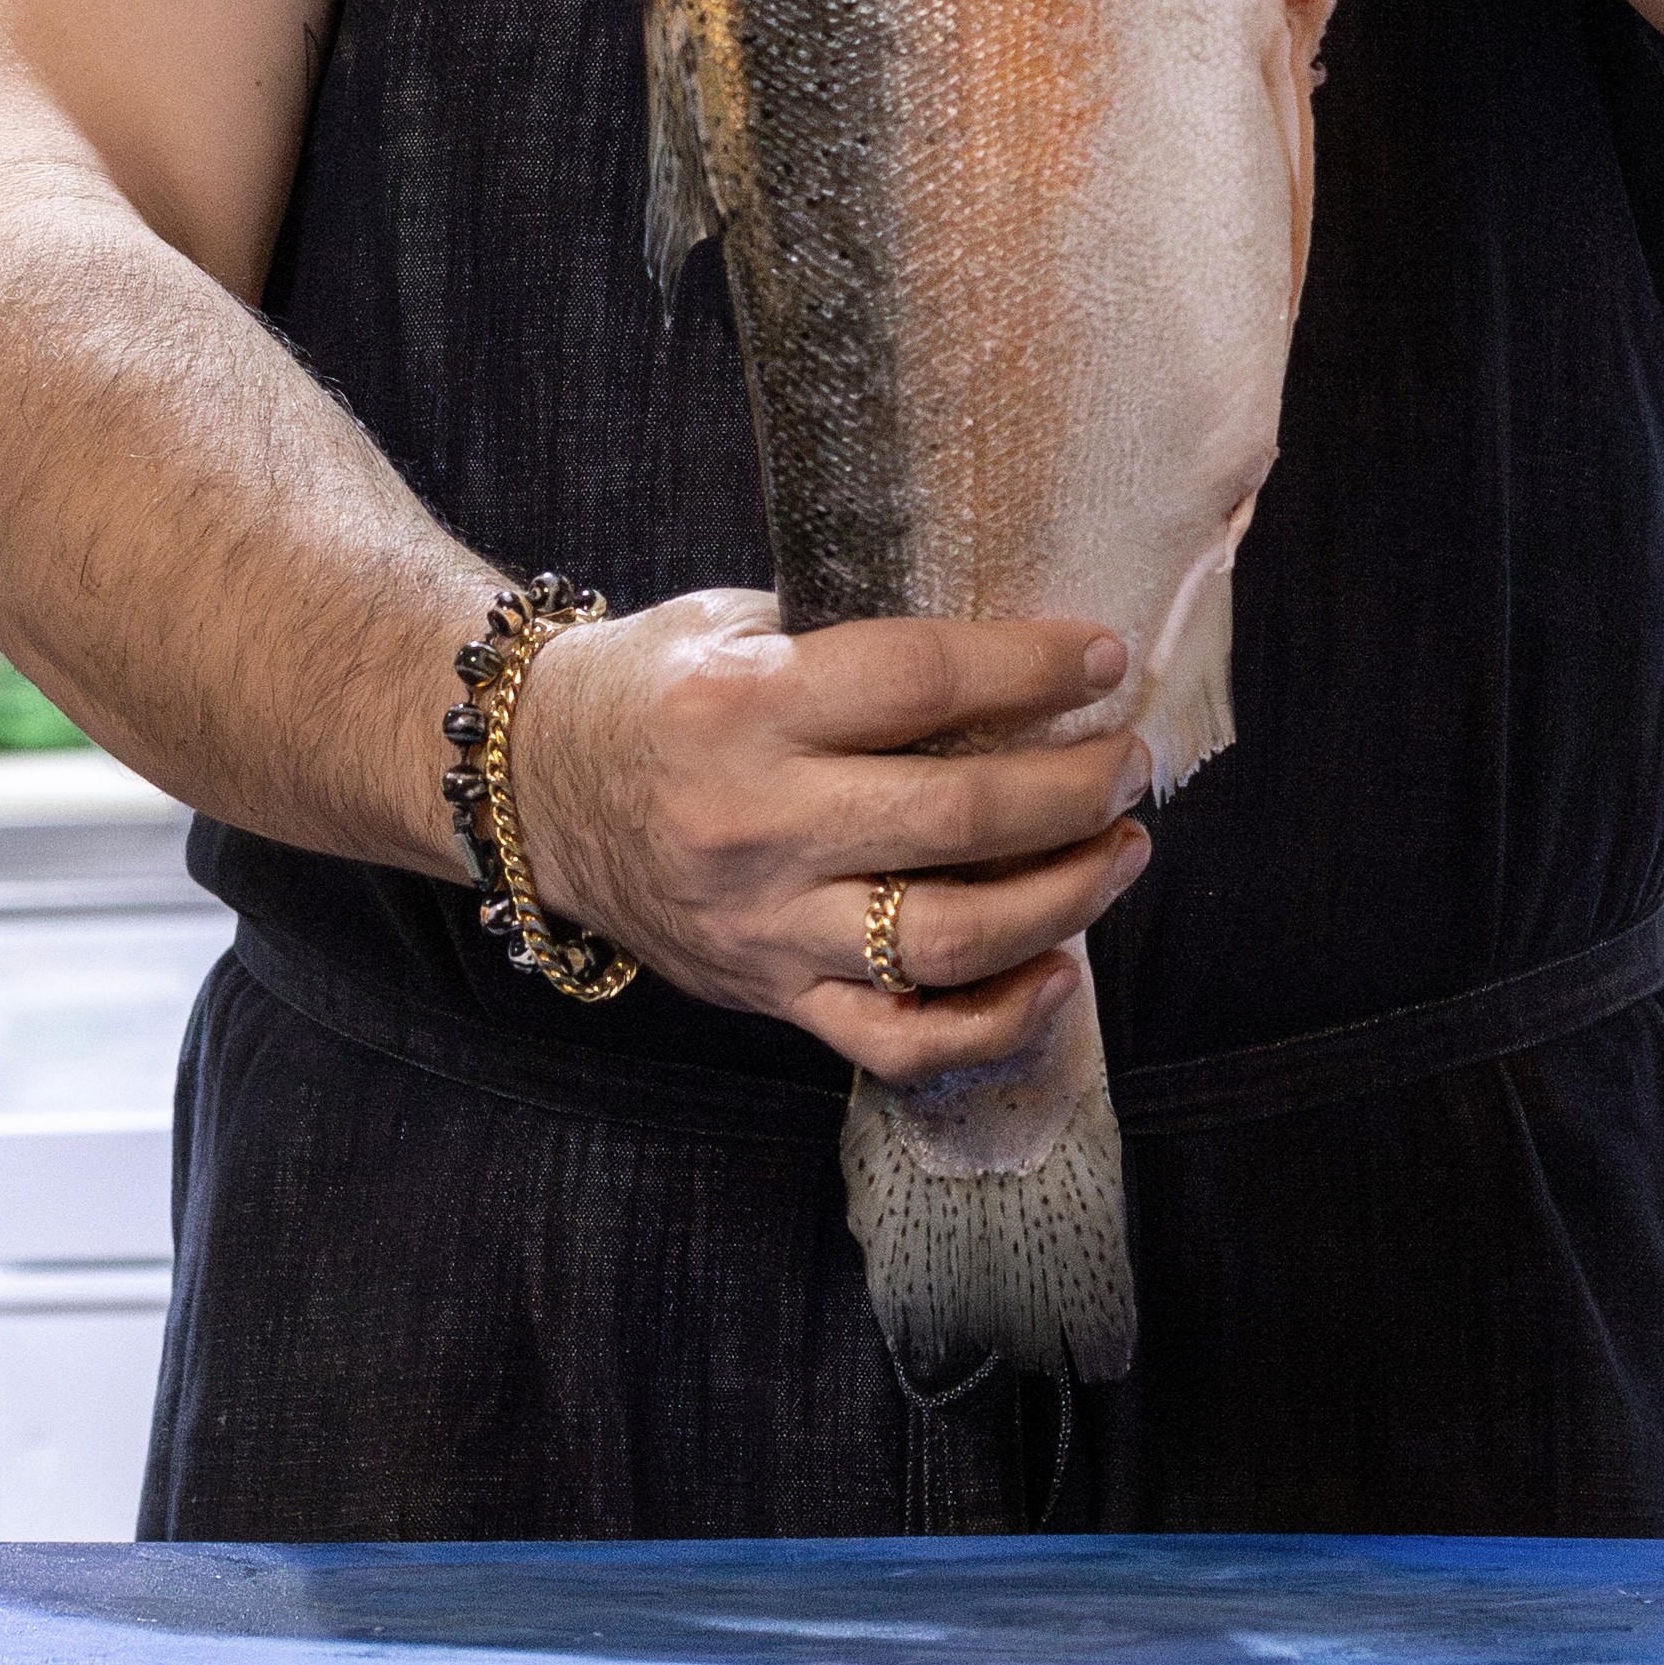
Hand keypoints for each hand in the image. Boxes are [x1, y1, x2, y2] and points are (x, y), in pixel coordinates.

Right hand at [497, 588, 1154, 1081]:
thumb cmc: (652, 687)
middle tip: (1130, 763)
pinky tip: (1057, 975)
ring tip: (1121, 852)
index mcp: (747, 706)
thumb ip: (853, 644)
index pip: (922, 682)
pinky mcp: (769, 996)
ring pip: (949, 938)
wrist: (533, 789)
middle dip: (1074, 788)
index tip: (1103, 657)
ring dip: (1063, 897)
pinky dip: (994, 1021)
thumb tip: (1011, 649)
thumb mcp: (737, 626)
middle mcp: (756, 822)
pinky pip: (898, 1038)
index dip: (1030, 669)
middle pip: (957, 814)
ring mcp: (764, 924)